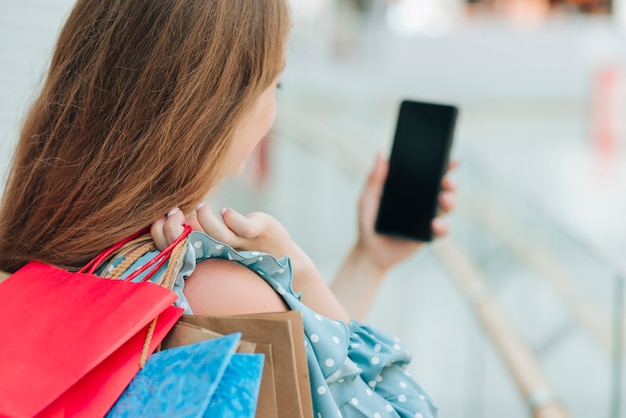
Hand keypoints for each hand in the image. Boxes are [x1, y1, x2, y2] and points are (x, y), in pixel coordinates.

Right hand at [151, 204, 296, 257]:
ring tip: (201, 206)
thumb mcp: (216, 235)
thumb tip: (167, 212)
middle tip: (174, 211)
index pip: (171, 249)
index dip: (160, 232)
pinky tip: (226, 211)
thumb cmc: (243, 243)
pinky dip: (232, 218)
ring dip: (205, 220)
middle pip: (188, 247)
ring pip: (217, 236)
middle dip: (173, 229)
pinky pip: (243, 227)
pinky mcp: (258, 233)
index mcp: (204, 255)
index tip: (163, 215)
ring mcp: (240, 245)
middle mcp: (218, 254)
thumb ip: (194, 228)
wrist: (281, 253)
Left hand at [355, 154, 457, 271]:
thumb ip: (374, 178)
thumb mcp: (368, 198)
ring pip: (447, 206)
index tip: (451, 159)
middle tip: (447, 181)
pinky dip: (442, 226)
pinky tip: (434, 224)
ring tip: (444, 199)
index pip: (429, 174)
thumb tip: (380, 154)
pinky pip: (442, 230)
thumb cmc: (367, 222)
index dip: (443, 166)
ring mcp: (428, 218)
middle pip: (443, 188)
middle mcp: (423, 201)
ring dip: (450, 201)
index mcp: (411, 188)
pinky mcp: (429, 235)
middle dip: (450, 182)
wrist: (369, 251)